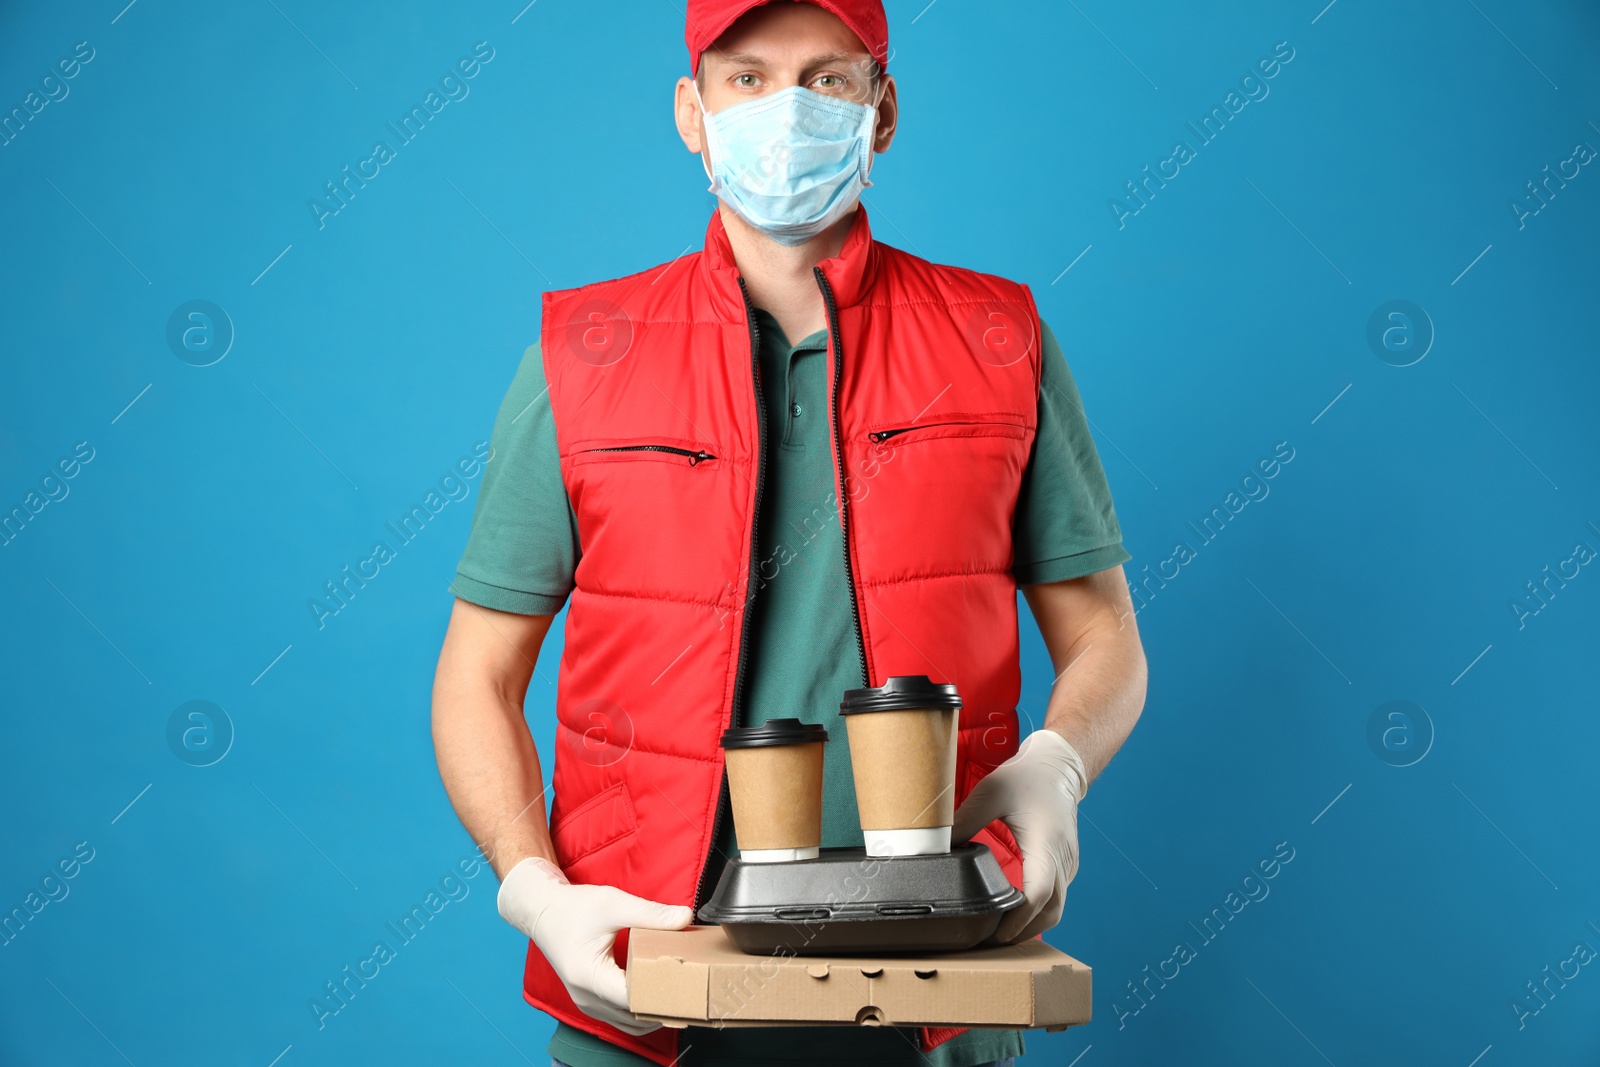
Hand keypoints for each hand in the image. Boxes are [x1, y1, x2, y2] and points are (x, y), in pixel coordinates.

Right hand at [496, 856, 693, 1034]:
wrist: (543, 912)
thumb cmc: (573, 908)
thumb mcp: (613, 903)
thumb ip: (650, 913)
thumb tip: (685, 917)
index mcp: (589, 976)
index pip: (633, 1000)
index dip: (663, 995)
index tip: (687, 982)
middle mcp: (586, 998)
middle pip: (635, 1016)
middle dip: (664, 1005)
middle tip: (693, 989)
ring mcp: (587, 1004)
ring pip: (629, 1022)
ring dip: (654, 1012)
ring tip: (680, 992)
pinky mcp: (591, 1001)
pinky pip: (621, 1017)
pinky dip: (641, 1010)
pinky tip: (659, 993)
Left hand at [952, 728, 1087, 943]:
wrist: (1058, 767)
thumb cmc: (1025, 778)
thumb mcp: (990, 793)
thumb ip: (964, 822)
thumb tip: (938, 849)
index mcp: (1045, 842)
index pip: (1038, 893)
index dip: (1019, 919)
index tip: (996, 932)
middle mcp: (1062, 857)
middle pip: (1052, 911)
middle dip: (1024, 932)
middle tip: (991, 943)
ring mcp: (1067, 862)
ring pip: (1056, 908)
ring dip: (1032, 925)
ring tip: (999, 934)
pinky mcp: (1065, 864)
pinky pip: (1056, 896)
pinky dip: (1039, 912)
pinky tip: (1015, 913)